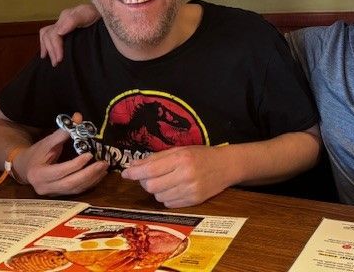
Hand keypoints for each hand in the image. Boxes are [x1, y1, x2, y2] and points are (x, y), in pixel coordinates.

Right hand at [14, 113, 107, 195]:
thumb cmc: (37, 153)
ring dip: (93, 178)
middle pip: (70, 183)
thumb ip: (63, 132)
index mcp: (38, 174)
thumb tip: (78, 117)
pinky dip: (90, 183)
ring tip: (105, 166)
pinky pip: (78, 190)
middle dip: (88, 174)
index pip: (60, 171)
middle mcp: (45, 187)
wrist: (25, 168)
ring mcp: (53, 193)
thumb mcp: (47, 142)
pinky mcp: (61, 195)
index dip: (76, 164)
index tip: (89, 154)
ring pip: (76, 189)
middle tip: (103, 163)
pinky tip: (100, 174)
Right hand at [40, 4, 99, 65]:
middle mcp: (62, 21)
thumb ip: (73, 20)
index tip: (60, 59)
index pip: (54, 34)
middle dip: (51, 50)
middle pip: (48, 36)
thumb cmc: (98, 14)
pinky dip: (47, 45)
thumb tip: (59, 32)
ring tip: (52, 61)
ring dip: (47, 48)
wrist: (107, 13)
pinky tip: (48, 53)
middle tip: (56, 63)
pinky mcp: (66, 30)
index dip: (55, 47)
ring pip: (46, 36)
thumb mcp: (88, 13)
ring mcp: (63, 25)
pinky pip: (51, 36)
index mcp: (65, 17)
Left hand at [121, 145, 237, 207]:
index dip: (134, 173)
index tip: (126, 173)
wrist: (227, 166)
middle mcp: (185, 175)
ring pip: (159, 196)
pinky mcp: (194, 201)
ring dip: (157, 190)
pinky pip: (169, 204)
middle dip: (145, 182)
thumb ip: (156, 158)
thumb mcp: (180, 150)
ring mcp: (190, 190)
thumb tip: (133, 166)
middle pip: (151, 186)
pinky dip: (166, 197)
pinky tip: (174, 188)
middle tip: (149, 176)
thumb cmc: (202, 155)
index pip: (150, 169)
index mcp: (181, 158)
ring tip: (166, 181)